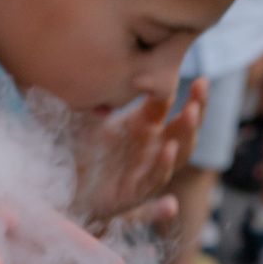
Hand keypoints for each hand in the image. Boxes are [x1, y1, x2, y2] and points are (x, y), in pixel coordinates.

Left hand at [75, 84, 207, 225]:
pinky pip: (153, 181)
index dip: (190, 95)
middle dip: (196, 109)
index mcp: (145, 125)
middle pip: (184, 130)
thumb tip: (135, 70)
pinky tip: (168, 150)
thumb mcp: (97, 115)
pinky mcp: (134, 193)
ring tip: (190, 114)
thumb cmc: (79, 145)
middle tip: (201, 87)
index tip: (201, 78)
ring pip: (176, 155)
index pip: (175, 107)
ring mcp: (146, 170)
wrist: (60, 184)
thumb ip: (116, 95)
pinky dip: (162, 167)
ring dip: (185, 136)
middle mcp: (152, 147)